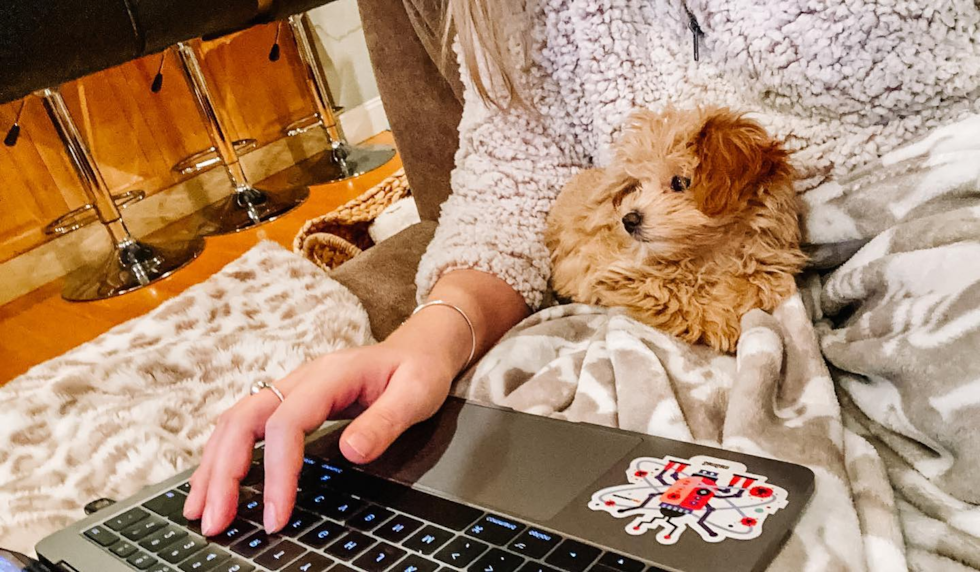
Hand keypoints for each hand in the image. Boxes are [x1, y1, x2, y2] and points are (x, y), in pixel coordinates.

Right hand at [182, 341, 456, 536]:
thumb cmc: (420, 370)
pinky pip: (244, 425)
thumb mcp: (418, 394)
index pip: (287, 423)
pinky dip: (223, 455)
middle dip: (223, 472)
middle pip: (244, 419)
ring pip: (234, 421)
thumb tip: (351, 453)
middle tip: (216, 521)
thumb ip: (387, 422)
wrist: (421, 346)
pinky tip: (214, 483)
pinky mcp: (288, 401)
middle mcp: (301, 378)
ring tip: (200, 511)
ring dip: (213, 465)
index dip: (277, 471)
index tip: (276, 516)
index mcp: (331, 376)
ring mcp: (291, 387)